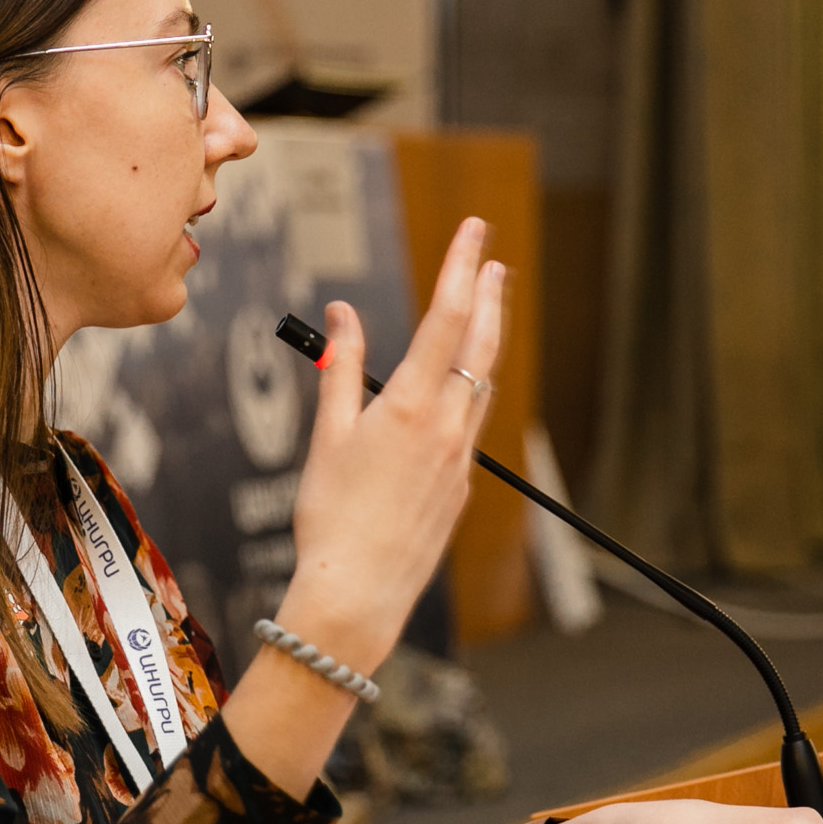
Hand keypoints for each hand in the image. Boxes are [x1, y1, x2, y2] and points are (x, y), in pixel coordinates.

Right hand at [272, 219, 507, 671]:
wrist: (357, 592)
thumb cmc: (331, 517)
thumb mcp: (328, 434)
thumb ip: (340, 368)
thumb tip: (343, 317)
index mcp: (412, 406)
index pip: (445, 316)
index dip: (461, 266)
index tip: (473, 230)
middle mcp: (448, 427)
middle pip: (479, 346)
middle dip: (487, 296)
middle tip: (493, 260)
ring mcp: (460, 460)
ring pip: (480, 387)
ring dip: (482, 344)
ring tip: (483, 312)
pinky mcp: (460, 489)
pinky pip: (469, 428)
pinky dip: (466, 396)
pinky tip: (456, 393)